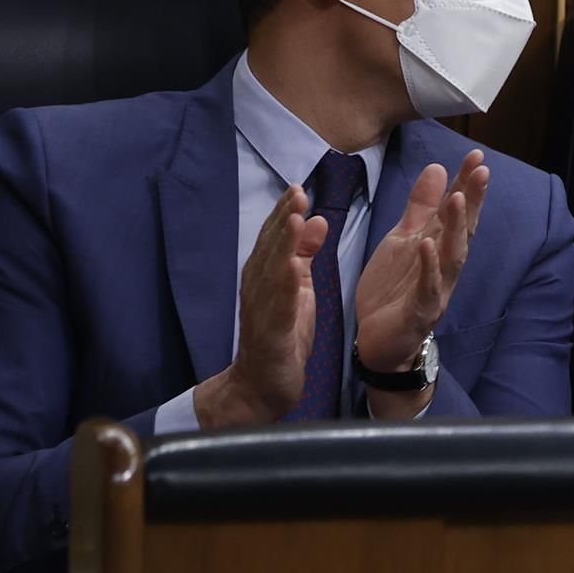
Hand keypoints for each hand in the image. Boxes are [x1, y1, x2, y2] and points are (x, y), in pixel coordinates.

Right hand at [195, 185, 327, 426]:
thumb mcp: (299, 289)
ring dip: (283, 245)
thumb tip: (316, 220)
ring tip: (296, 219)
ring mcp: (261, 309)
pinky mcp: (270, 333)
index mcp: (265, 275)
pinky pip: (279, 307)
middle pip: (270, 247)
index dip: (285, 212)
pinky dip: (286, 286)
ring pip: (272, 271)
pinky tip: (295, 268)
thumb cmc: (282, 335)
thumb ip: (305, 256)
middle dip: (283, 219)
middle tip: (297, 191)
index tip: (298, 187)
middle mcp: (258, 287)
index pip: (275, 237)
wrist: (262, 386)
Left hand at [354, 150, 489, 375]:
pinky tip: (427, 245)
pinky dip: (429, 267)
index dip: (467, 184)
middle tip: (480, 171)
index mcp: (438, 247)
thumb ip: (420, 208)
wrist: (379, 342)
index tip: (477, 156)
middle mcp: (444, 267)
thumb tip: (438, 169)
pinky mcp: (421, 312)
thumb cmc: (394, 290)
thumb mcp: (402, 240)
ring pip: (452, 257)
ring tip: (457, 199)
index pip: (457, 212)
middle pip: (462, 230)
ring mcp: (436, 290)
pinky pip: (428, 288)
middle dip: (471, 201)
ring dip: (455, 229)